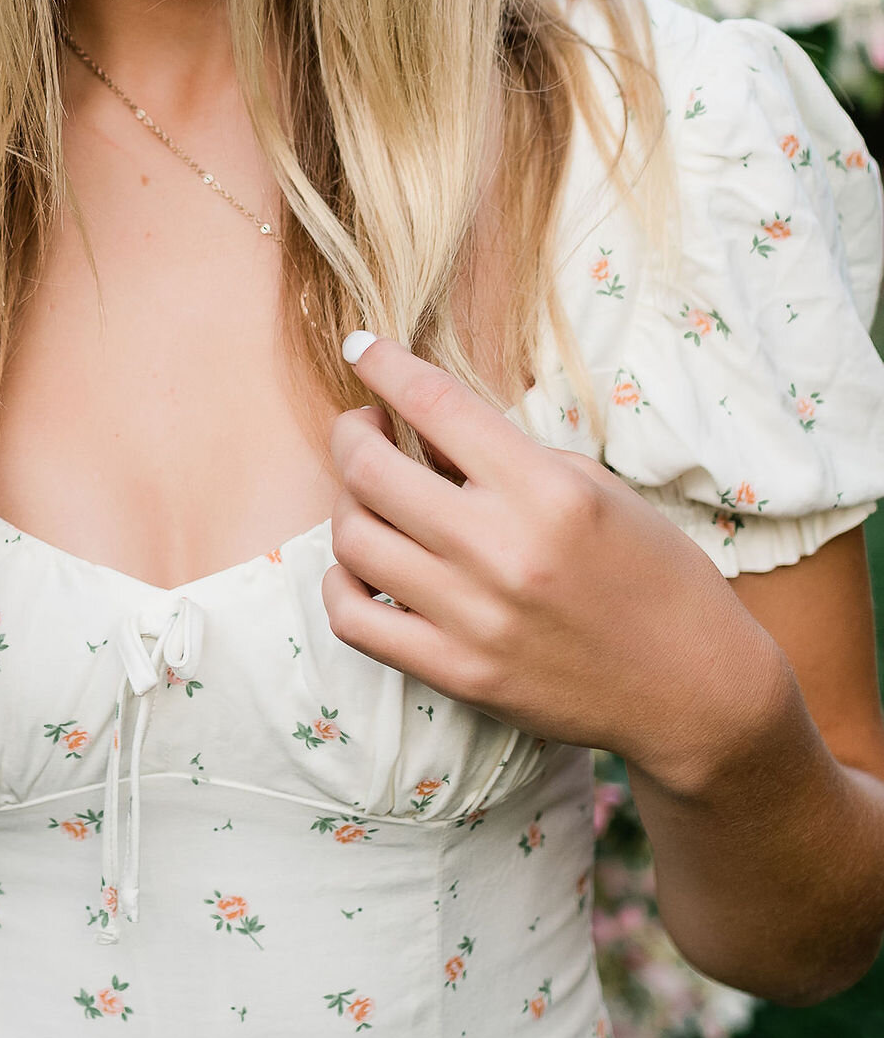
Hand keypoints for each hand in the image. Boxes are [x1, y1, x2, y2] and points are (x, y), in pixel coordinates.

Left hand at [323, 337, 787, 795]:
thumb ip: (510, 458)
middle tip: (365, 428)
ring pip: (353, 541)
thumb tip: (426, 433)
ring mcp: (473, 619)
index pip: (436, 405)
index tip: (361, 346)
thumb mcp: (598, 489)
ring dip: (347, 505)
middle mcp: (502, 552)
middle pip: (370, 470)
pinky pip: (354, 620)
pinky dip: (341, 583)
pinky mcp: (457, 675)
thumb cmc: (656, 576)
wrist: (695, 691)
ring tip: (371, 498)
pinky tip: (363, 567)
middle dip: (352, 433)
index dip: (385, 366)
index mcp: (547, 492)